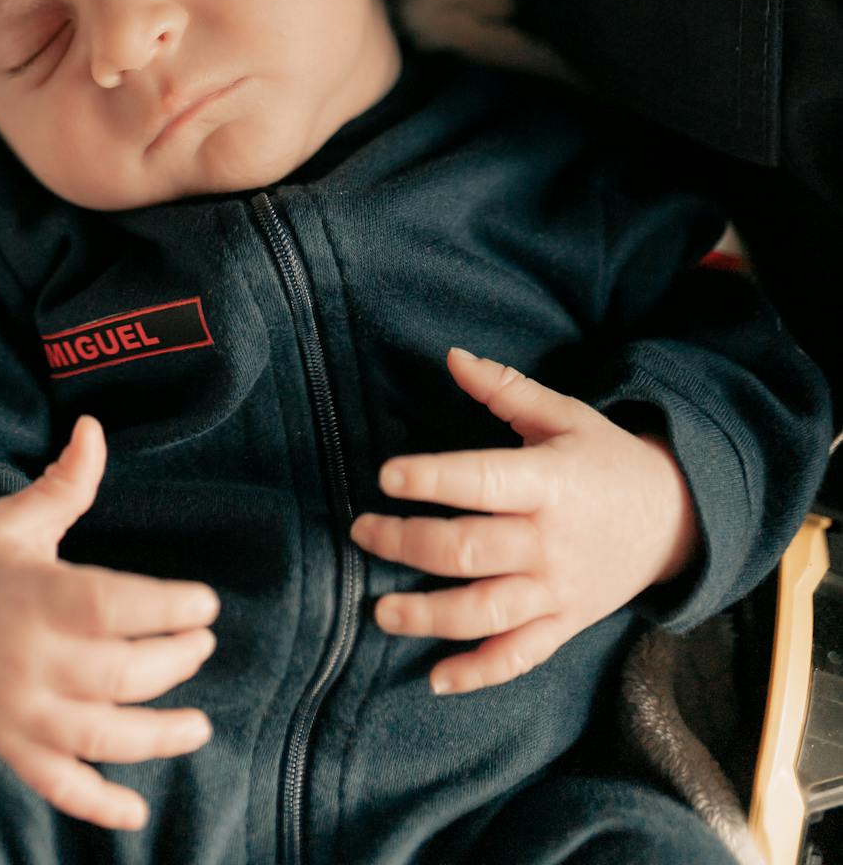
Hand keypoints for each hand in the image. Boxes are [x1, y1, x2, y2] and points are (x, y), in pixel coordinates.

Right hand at [0, 414, 218, 830]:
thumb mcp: (16, 515)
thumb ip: (67, 482)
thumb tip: (94, 428)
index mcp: (35, 595)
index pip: (114, 607)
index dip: (167, 607)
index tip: (207, 603)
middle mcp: (28, 659)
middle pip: (118, 675)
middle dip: (174, 663)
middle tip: (204, 645)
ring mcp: (17, 709)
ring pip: (99, 738)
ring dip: (158, 738)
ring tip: (201, 727)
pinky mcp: (7, 741)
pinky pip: (55, 784)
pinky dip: (96, 805)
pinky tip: (136, 813)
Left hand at [350, 347, 699, 694]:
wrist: (675, 519)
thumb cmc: (606, 459)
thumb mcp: (564, 414)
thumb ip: (505, 389)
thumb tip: (450, 356)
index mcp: (550, 483)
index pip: (483, 481)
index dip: (433, 478)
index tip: (386, 476)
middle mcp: (550, 542)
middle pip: (471, 551)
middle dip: (408, 544)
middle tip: (361, 532)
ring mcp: (558, 591)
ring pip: (486, 613)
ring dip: (429, 617)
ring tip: (380, 612)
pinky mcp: (565, 625)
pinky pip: (520, 657)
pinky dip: (479, 674)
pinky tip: (437, 680)